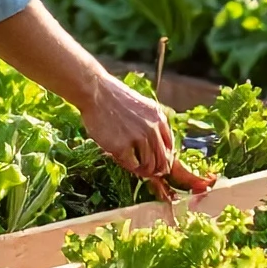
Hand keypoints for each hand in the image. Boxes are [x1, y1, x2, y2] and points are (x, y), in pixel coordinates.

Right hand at [79, 73, 212, 193]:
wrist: (97, 93)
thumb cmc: (115, 99)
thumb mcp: (143, 106)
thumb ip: (152, 122)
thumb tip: (155, 144)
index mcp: (159, 118)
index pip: (169, 146)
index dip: (166, 158)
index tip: (161, 164)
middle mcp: (152, 129)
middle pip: (162, 159)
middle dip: (158, 170)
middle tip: (152, 174)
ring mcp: (138, 138)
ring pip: (149, 165)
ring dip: (144, 171)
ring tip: (137, 169)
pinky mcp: (122, 147)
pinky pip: (132, 165)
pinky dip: (130, 167)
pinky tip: (125, 161)